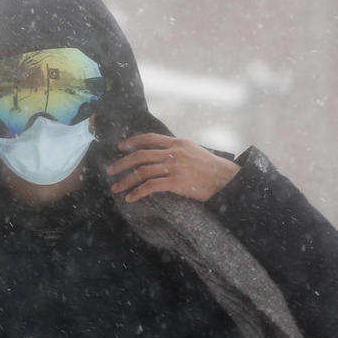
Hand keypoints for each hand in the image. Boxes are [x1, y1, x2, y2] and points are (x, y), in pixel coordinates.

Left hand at [106, 134, 239, 202]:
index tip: (121, 147)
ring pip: (142, 171)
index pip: (150, 138)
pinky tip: (130, 198)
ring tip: (116, 188)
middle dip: (122, 163)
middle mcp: (174, 152)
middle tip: (110, 171)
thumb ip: (178, 150)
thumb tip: (162, 154)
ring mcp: (174, 167)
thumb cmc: (212, 168)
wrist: (227, 180)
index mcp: (178, 143)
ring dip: (125, 180)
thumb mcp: (195, 151)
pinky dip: (137, 192)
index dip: (133, 142)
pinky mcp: (176, 182)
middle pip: (141, 155)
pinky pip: (150, 186)